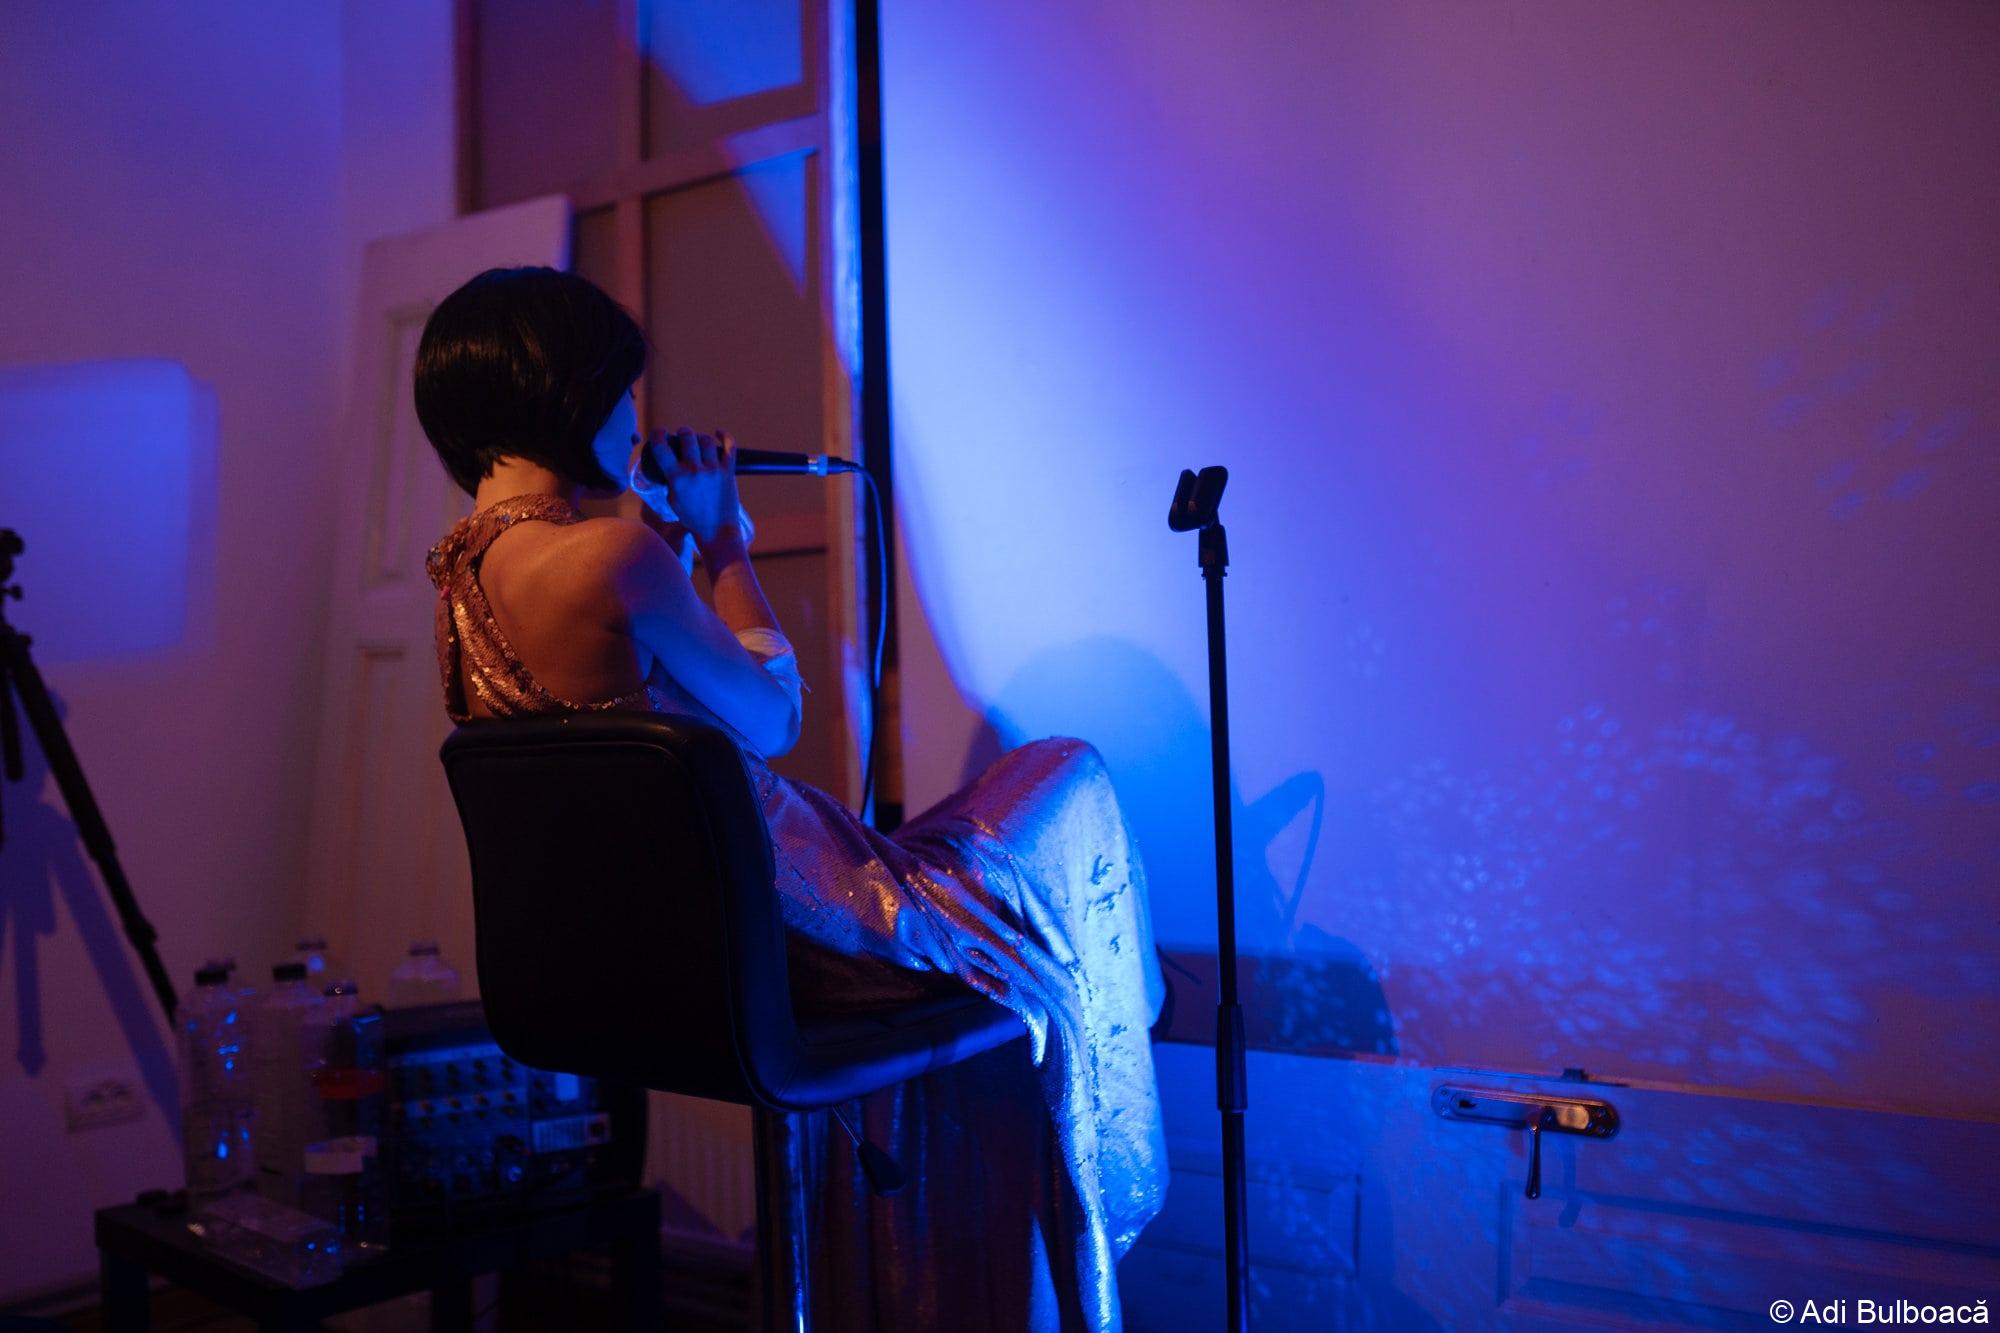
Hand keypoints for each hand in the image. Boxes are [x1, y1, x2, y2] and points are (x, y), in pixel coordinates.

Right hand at [639, 427, 742, 548]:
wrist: (716, 531)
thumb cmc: (693, 519)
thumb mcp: (673, 500)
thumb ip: (670, 482)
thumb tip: (669, 469)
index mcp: (677, 478)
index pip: (661, 448)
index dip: (658, 435)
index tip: (660, 433)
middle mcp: (694, 470)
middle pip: (687, 437)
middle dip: (684, 433)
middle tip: (684, 435)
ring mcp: (713, 470)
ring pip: (706, 440)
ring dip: (701, 438)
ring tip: (699, 441)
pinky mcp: (728, 472)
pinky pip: (729, 447)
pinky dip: (725, 437)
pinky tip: (719, 434)